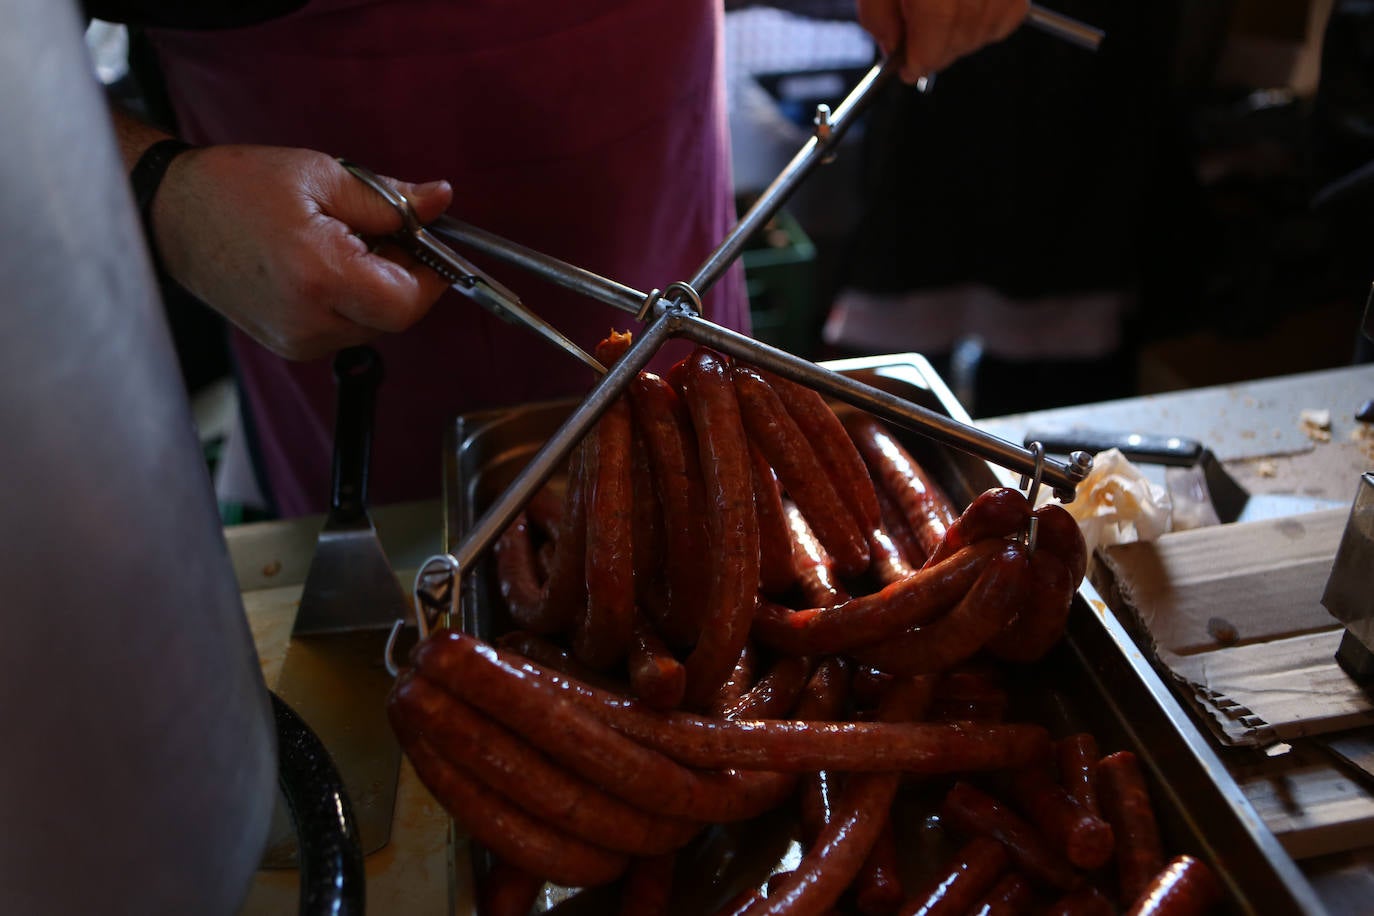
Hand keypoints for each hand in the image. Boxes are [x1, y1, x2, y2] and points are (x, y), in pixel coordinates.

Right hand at [152, 144, 454, 359]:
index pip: (407, 302)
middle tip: (381, 231)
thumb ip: (390, 200)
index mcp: (319, 276)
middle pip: (394, 316)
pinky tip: (323, 266)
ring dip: (376, 288)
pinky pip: (346, 328)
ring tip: (341, 243)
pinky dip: (351, 300)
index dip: (431, 276)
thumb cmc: (236, 188)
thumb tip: (439, 201)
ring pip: (373, 324)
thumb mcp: (322, 177)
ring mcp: (297, 341)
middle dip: (403, 275)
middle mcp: (309, 321)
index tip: (429, 245)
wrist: (171, 215)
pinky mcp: (291, 347)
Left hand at [856, 0, 1028, 83]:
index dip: (918, 61)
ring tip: (939, 24)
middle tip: (917, 49)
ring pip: (988, 30)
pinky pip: (1010, 14)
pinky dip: (990, 23)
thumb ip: (879, 14)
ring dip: (961, 38)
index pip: (934, 37)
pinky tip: (968, 16)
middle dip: (936, 52)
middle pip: (961, 37)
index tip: (906, 69)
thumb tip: (892, 48)